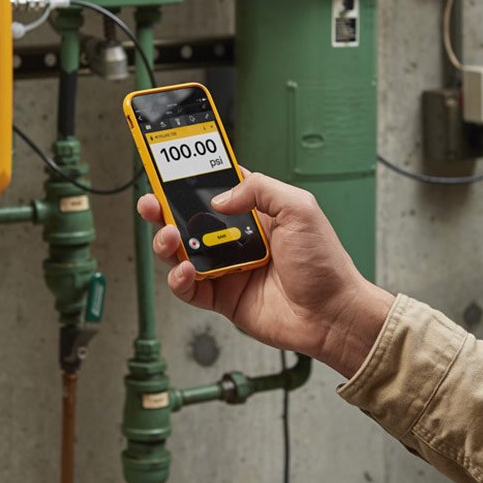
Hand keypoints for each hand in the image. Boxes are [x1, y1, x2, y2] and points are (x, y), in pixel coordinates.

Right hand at [136, 171, 394, 377]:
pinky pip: (189, 288)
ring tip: (168, 238)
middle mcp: (237, 240)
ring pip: (182, 253)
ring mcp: (227, 269)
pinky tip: (185, 270)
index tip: (169, 169)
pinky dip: (179, 279)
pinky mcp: (222, 299)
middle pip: (189, 220)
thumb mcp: (299, 208)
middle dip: (164, 210)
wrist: (331, 314)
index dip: (191, 180)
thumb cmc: (325, 263)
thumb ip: (259, 190)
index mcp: (255, 214)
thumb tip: (219, 198)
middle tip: (151, 203)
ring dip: (167, 243)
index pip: (215, 189)